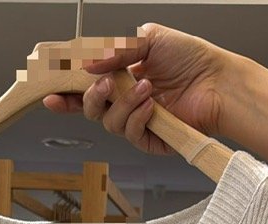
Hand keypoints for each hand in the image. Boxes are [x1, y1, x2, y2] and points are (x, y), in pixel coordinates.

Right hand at [42, 24, 233, 157]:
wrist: (217, 81)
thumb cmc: (191, 58)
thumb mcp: (149, 40)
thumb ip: (116, 49)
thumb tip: (87, 63)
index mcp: (122, 76)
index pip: (87, 87)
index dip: (66, 94)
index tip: (50, 95)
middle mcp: (126, 100)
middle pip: (91, 109)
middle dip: (91, 98)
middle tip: (104, 84)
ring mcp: (137, 121)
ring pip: (109, 123)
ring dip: (123, 104)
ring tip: (145, 88)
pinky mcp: (150, 139)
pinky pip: (130, 134)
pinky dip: (137, 118)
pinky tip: (151, 105)